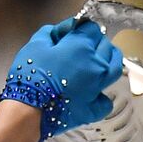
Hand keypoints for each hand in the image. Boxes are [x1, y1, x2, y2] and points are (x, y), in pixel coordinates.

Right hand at [0, 18, 123, 141]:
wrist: (27, 113)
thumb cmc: (29, 79)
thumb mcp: (34, 46)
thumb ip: (48, 33)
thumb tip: (57, 32)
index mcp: (82, 46)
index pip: (90, 28)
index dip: (79, 27)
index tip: (70, 32)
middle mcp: (96, 64)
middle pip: (105, 45)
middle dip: (95, 42)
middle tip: (82, 46)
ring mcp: (98, 87)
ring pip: (115, 68)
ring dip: (109, 61)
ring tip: (98, 63)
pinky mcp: (93, 108)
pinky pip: (105, 101)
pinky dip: (102, 96)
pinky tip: (94, 95)